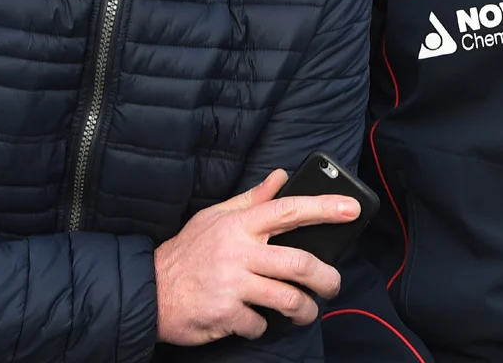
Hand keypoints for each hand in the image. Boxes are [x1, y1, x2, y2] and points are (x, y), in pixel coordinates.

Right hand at [153, 168, 358, 343]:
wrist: (149, 291)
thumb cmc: (187, 253)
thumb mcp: (215, 217)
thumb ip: (251, 200)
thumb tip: (280, 176)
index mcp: (239, 225)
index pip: (289, 210)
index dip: (324, 208)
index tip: (352, 209)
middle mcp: (239, 252)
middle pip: (299, 263)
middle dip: (327, 278)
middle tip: (333, 285)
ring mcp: (232, 284)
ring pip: (288, 298)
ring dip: (305, 310)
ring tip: (306, 312)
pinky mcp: (225, 314)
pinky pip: (260, 324)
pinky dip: (263, 327)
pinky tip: (257, 322)